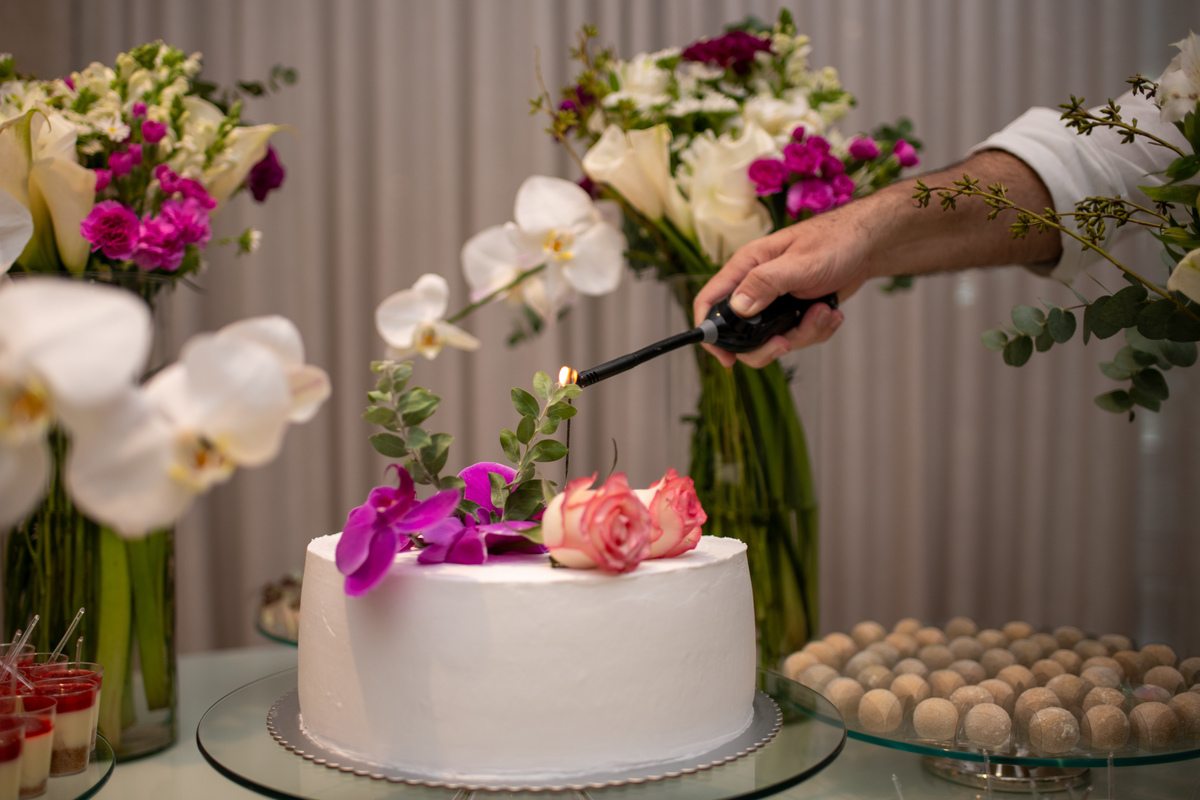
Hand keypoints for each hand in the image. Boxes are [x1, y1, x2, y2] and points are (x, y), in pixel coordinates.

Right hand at [693, 200, 874, 367]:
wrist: (867, 245)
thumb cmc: (835, 241)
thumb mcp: (799, 262)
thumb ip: (765, 283)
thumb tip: (737, 309)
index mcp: (746, 268)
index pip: (710, 301)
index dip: (709, 331)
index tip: (726, 358)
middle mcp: (755, 287)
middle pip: (741, 334)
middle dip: (766, 346)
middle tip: (787, 343)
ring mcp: (775, 302)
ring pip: (772, 340)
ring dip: (802, 335)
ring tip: (823, 312)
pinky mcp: (795, 312)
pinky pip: (797, 336)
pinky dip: (816, 332)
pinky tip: (830, 313)